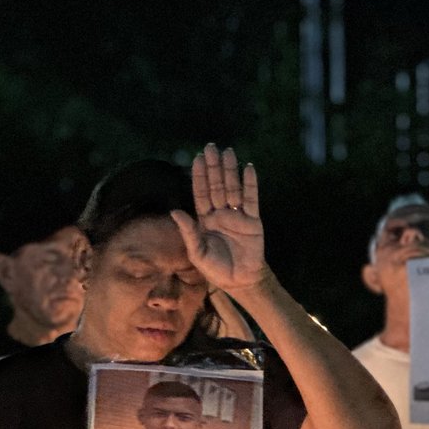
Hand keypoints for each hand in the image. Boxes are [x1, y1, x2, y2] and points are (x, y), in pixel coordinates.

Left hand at [170, 144, 266, 294]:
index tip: (197, 158)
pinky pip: (251, 199)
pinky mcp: (253, 221)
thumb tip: (175, 211)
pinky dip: (250, 183)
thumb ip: (188, 232)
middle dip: (213, 167)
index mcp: (205, 220)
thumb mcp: (198, 253)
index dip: (199, 176)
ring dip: (230, 170)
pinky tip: (248, 167)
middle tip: (211, 147)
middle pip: (216, 186)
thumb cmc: (216, 269)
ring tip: (228, 151)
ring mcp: (237, 216)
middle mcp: (220, 214)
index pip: (201, 193)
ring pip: (233, 188)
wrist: (240, 281)